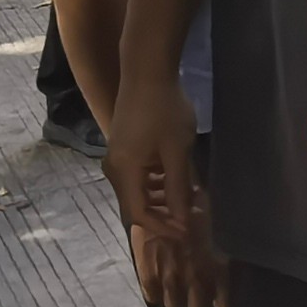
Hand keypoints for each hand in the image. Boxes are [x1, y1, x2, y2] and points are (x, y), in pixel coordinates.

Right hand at [104, 85, 228, 306]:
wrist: (147, 73)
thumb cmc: (165, 111)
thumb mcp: (177, 151)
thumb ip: (178, 188)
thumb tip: (182, 220)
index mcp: (124, 173)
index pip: (140, 214)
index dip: (164, 228)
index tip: (187, 233)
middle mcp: (115, 170)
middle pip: (137, 205)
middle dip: (164, 217)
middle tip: (191, 221)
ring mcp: (118, 158)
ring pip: (139, 191)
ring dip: (163, 200)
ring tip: (190, 202)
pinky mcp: (125, 149)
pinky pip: (139, 177)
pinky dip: (158, 184)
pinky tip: (178, 182)